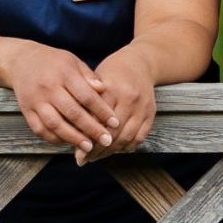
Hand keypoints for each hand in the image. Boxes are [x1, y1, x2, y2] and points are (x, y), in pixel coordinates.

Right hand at [1, 42, 118, 162]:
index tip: (115, 123)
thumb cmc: (53, 62)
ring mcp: (36, 100)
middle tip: (106, 140)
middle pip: (72, 112)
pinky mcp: (26, 110)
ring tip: (88, 147)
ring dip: (73, 138)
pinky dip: (54, 138)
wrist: (21, 61)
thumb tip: (104, 90)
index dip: (102, 111)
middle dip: (91, 129)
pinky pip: (40, 129)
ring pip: (55, 124)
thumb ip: (88, 76)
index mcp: (64, 73)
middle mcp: (49, 87)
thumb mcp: (72, 61)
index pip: (86, 95)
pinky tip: (67, 142)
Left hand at [83, 49, 156, 163]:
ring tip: (96, 157)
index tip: (76, 152)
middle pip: (112, 132)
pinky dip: (127, 147)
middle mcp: (128, 98)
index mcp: (112, 88)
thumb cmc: (112, 71)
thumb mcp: (96, 79)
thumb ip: (86, 101)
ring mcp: (142, 107)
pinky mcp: (151, 113)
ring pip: (126, 137)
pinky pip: (139, 137)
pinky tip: (115, 151)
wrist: (140, 63)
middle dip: (97, 150)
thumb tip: (71, 128)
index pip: (97, 119)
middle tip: (84, 159)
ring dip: (110, 152)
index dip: (87, 138)